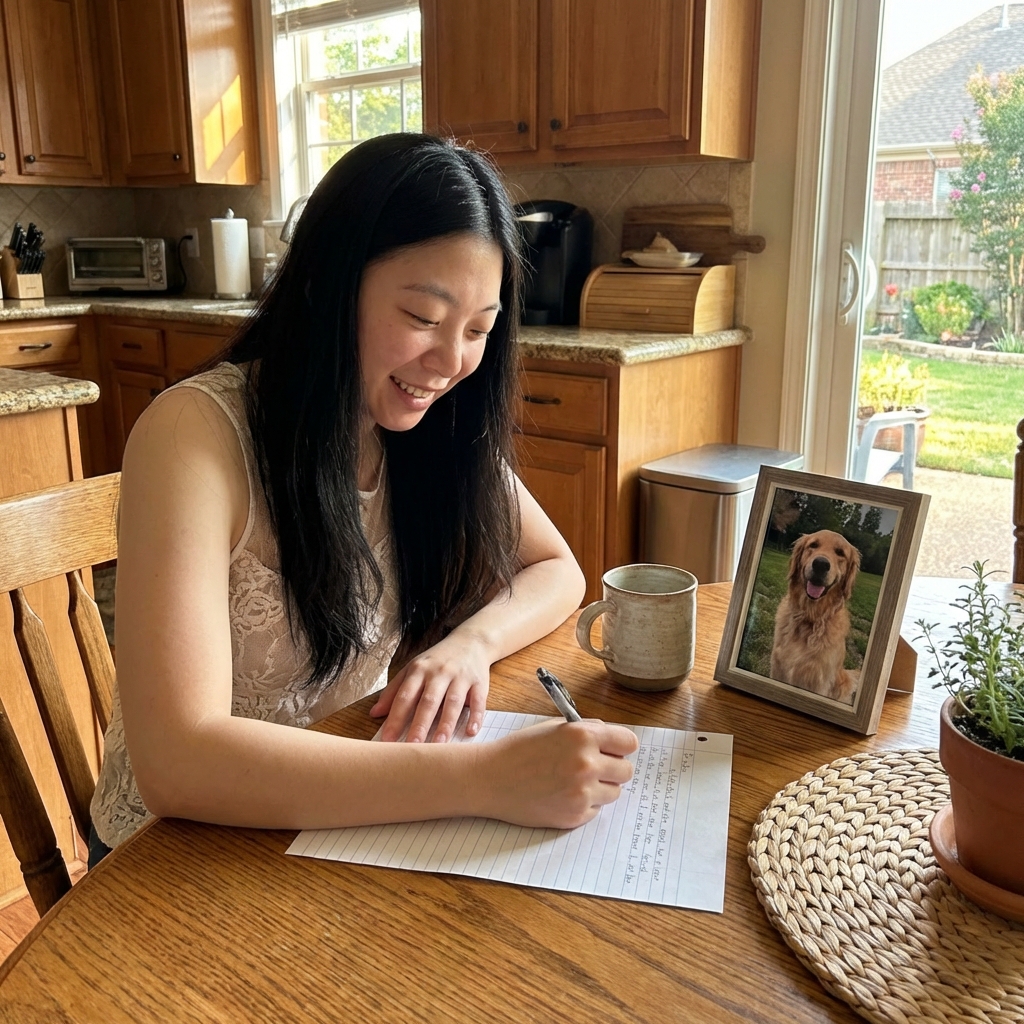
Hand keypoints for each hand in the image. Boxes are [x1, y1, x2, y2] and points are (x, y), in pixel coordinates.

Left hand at [370, 632, 490, 742]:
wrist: (470, 641)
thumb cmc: (437, 660)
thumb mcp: (413, 669)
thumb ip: (394, 691)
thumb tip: (374, 713)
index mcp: (419, 670)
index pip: (405, 696)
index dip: (396, 718)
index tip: (387, 740)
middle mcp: (439, 673)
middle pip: (428, 701)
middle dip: (420, 724)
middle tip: (412, 747)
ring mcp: (460, 677)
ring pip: (453, 702)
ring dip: (446, 723)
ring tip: (440, 744)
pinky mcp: (479, 682)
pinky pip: (478, 701)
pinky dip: (476, 716)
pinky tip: (471, 732)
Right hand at [480, 719, 638, 828]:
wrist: (490, 779)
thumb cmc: (520, 750)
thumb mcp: (555, 728)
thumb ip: (587, 731)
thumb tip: (614, 740)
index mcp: (583, 736)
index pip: (629, 742)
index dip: (621, 746)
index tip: (614, 750)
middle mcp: (586, 764)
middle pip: (626, 771)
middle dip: (612, 768)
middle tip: (592, 768)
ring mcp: (582, 793)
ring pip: (614, 792)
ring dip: (600, 788)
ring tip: (573, 781)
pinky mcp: (575, 816)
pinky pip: (596, 809)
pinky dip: (584, 804)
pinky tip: (561, 795)